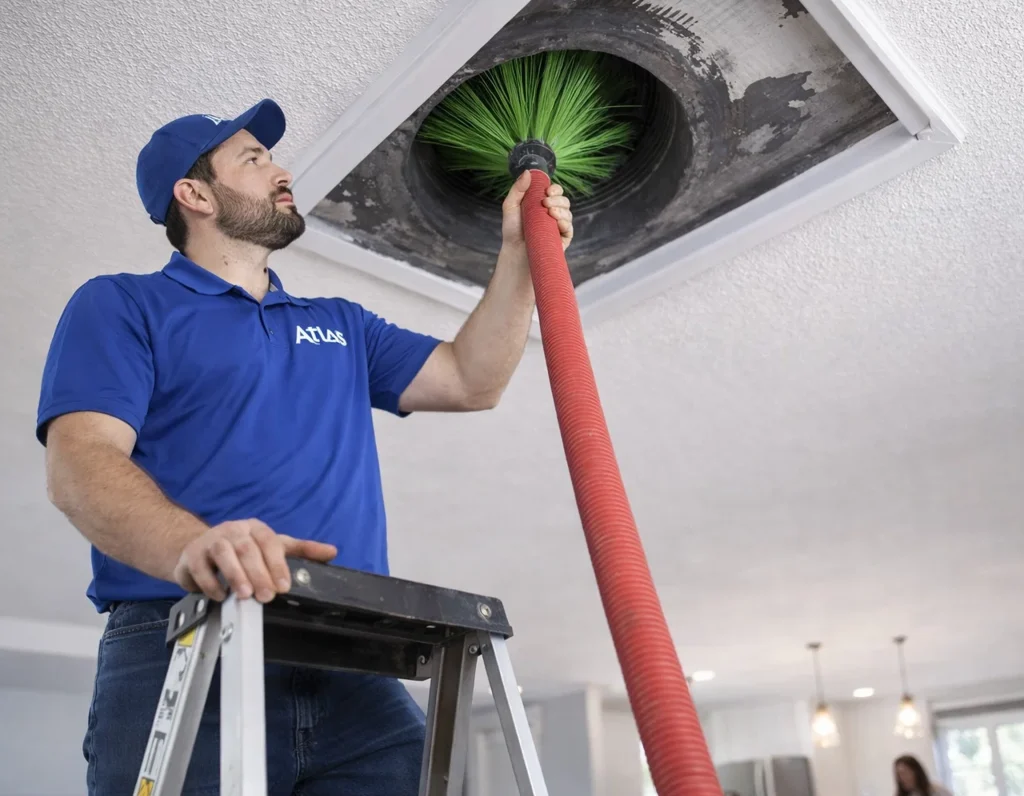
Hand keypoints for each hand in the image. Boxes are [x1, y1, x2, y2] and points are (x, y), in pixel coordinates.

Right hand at [172, 519, 337, 602]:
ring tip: (244, 595)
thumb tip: (332, 552)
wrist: (198, 548)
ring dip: (235, 575)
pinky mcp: (192, 556)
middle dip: (258, 573)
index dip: (277, 564)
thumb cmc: (242, 549)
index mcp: (256, 528)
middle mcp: (234, 530)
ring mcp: (211, 541)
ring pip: (223, 553)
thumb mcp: (273, 547)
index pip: (270, 542)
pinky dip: (209, 583)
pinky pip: (199, 567)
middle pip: (247, 548)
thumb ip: (301, 550)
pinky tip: (219, 596)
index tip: (284, 586)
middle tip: (266, 596)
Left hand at [501, 170, 573, 252]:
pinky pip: (569, 230)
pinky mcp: (562, 239)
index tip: (547, 191)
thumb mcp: (511, 206)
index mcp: (543, 204)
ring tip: (550, 213)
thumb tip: (527, 172)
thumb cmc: (512, 230)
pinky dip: (566, 224)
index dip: (555, 189)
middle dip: (558, 199)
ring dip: (562, 210)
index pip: (555, 192)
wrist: (514, 252)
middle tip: (546, 203)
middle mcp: (552, 214)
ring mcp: (558, 227)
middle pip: (564, 201)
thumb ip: (518, 189)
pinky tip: (559, 223)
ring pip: (568, 213)